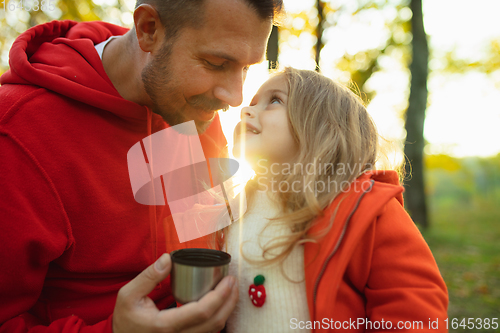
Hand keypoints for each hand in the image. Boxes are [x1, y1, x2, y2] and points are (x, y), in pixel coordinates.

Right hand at [113, 253, 237, 332]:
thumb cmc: (126, 318)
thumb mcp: (128, 295)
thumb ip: (148, 277)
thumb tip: (167, 258)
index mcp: (164, 326)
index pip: (201, 312)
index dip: (220, 296)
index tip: (228, 279)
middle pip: (215, 322)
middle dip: (230, 301)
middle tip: (234, 282)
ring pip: (214, 329)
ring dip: (227, 309)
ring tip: (231, 290)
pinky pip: (208, 332)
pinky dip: (219, 317)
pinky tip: (221, 303)